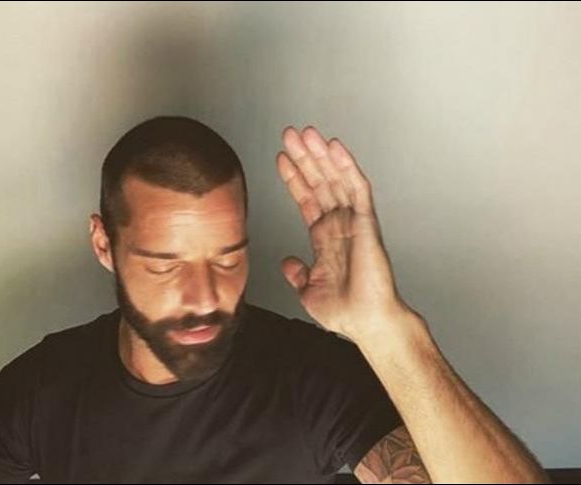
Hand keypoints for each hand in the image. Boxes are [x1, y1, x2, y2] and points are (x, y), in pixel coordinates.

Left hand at [276, 126, 418, 342]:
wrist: (365, 323)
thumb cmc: (344, 313)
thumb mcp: (308, 291)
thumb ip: (297, 274)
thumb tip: (288, 263)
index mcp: (325, 238)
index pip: (307, 200)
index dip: (294, 178)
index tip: (281, 158)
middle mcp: (339, 225)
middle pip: (319, 182)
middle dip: (304, 157)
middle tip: (290, 133)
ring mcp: (353, 221)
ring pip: (336, 178)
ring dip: (320, 154)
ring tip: (305, 133)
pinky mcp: (366, 222)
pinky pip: (356, 188)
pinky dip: (346, 166)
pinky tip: (333, 147)